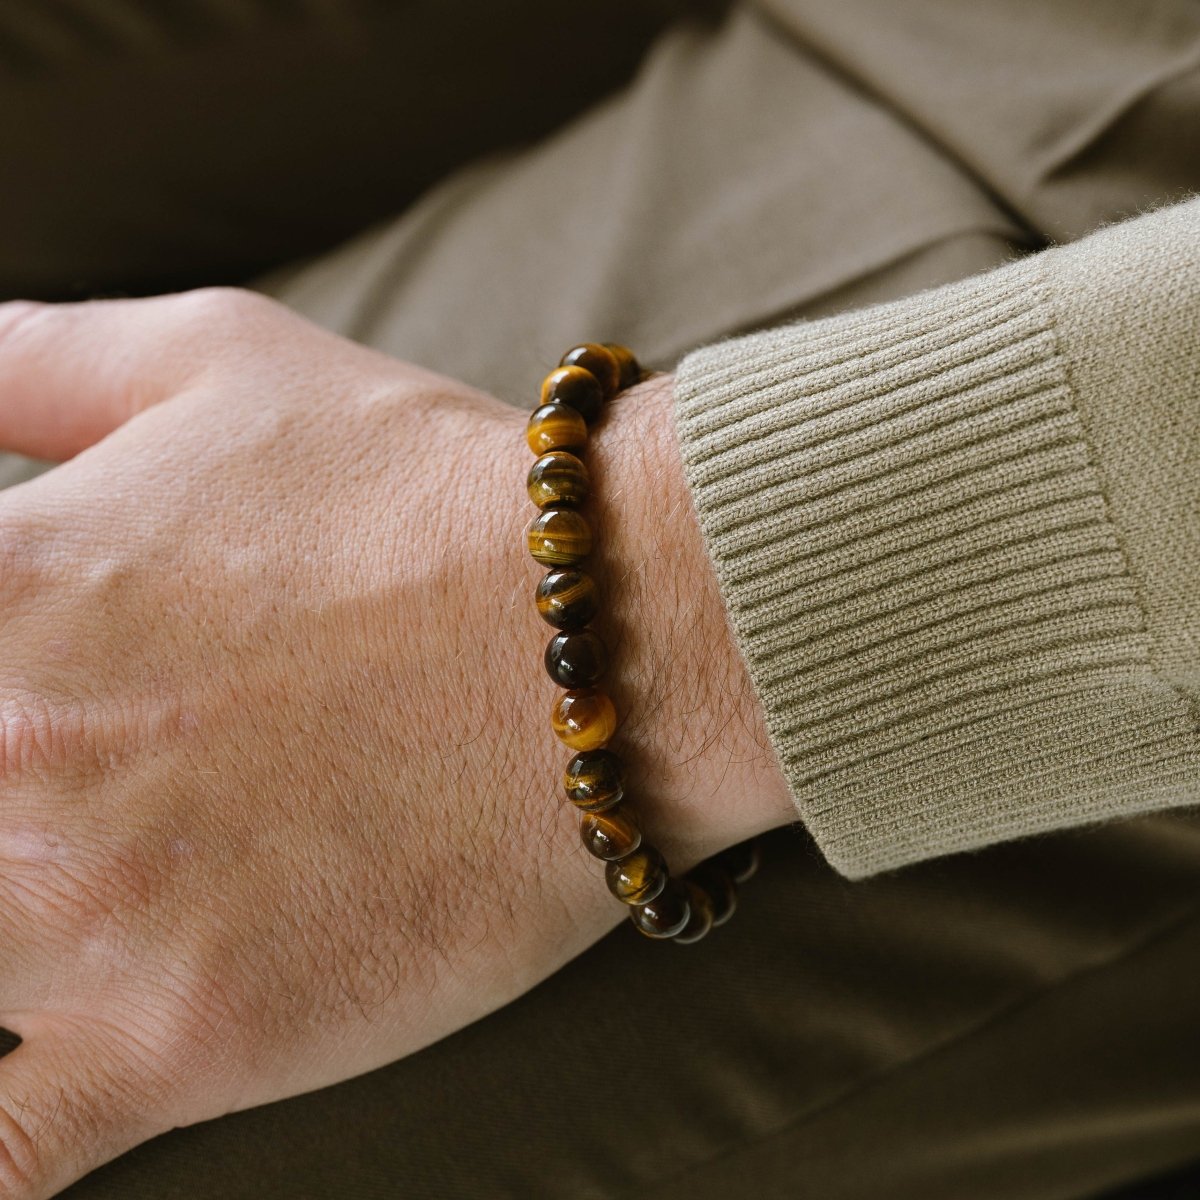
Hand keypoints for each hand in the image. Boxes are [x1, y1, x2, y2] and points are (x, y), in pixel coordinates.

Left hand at [0, 290, 789, 1196]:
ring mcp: (85, 920)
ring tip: (127, 870)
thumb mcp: (221, 361)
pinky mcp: (181, 1041)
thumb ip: (32, 359)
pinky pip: (1, 1158)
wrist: (619, 633)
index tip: (26, 693)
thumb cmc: (425, 491)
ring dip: (8, 930)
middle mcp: (5, 761)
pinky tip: (34, 1083)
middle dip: (2, 794)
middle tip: (88, 783)